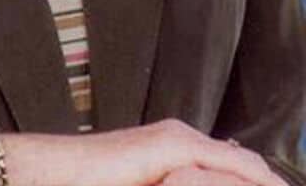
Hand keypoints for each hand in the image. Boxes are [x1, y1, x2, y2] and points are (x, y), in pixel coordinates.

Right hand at [0, 120, 285, 185]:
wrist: (54, 174)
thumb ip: (174, 180)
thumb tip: (203, 172)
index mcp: (179, 150)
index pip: (238, 170)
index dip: (258, 185)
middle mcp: (184, 138)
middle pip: (247, 168)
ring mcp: (180, 139)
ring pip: (246, 168)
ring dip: (264, 184)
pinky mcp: (175, 146)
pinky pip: (234, 168)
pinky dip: (255, 180)